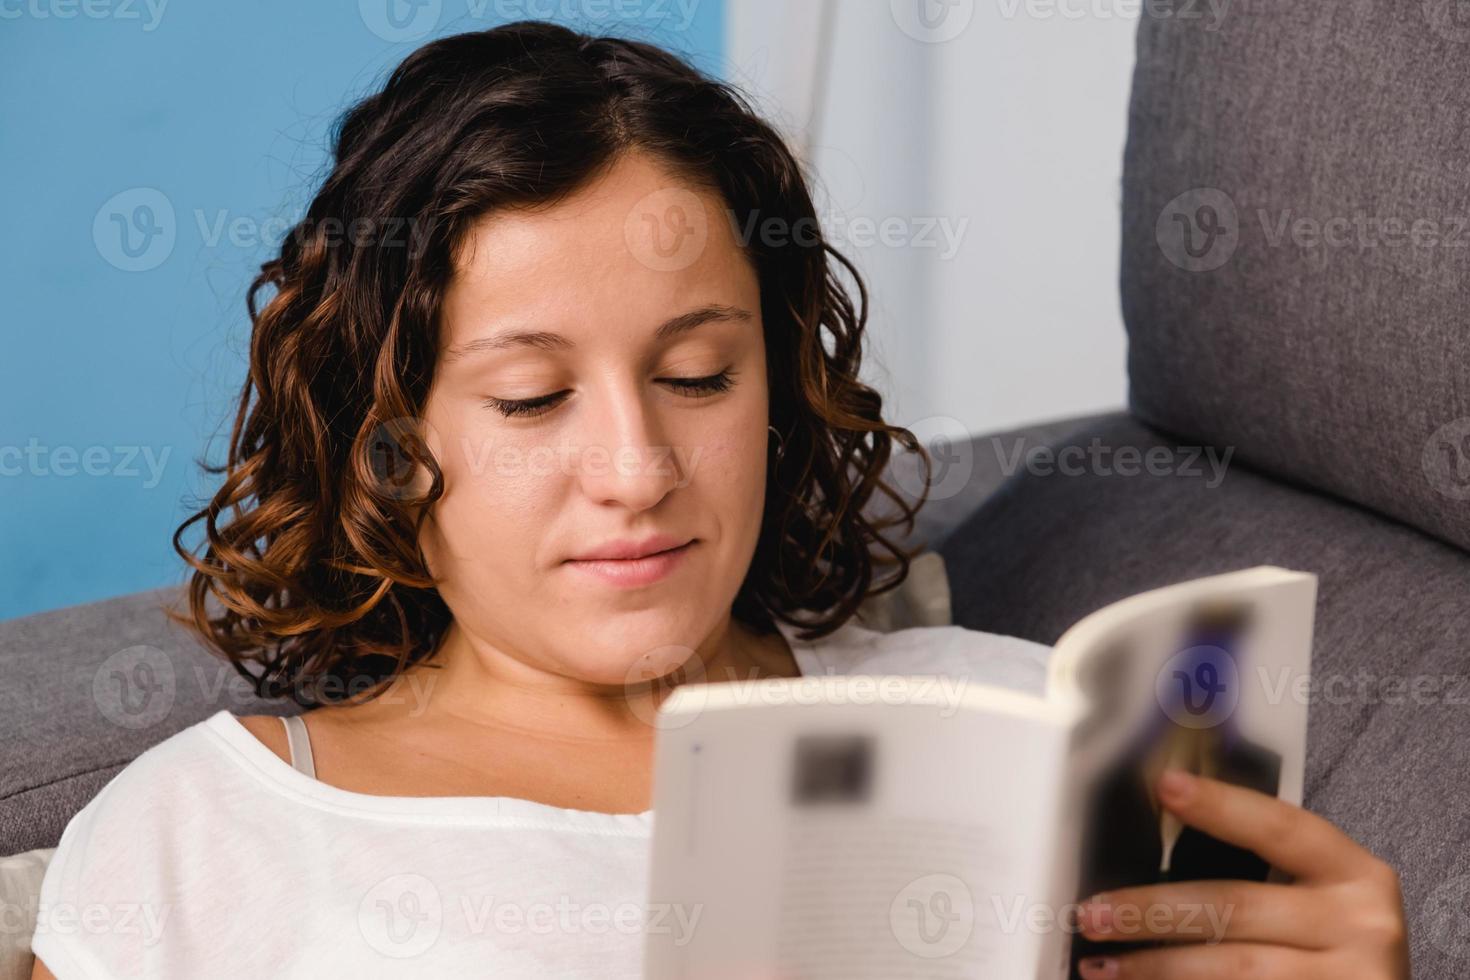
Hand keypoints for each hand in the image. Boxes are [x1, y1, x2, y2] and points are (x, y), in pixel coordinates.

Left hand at [1075, 769, 1409, 978]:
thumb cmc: (1333, 945)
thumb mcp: (1316, 897)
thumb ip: (1262, 868)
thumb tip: (1166, 829)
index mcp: (1353, 872)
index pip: (1279, 827)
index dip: (1221, 805)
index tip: (1165, 786)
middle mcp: (1359, 922)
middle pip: (1233, 906)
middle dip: (1152, 910)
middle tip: (1094, 912)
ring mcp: (1349, 976)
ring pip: (1230, 967)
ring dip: (1154, 966)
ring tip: (1101, 964)